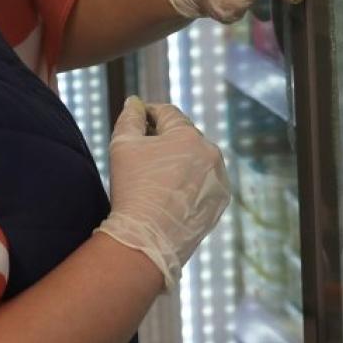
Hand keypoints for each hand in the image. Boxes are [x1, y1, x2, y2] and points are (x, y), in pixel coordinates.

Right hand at [94, 98, 230, 289]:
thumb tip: (135, 102)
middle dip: (163, 139)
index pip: (167, 113)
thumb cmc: (133, 189)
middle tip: (140, 152)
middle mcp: (211, 153)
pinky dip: (188, 183)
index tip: (137, 118)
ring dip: (178, 161)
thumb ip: (130, 117)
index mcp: (188, 135)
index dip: (148, 113)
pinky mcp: (220, 202)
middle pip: (183, 136)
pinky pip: (203, 183)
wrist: (148, 239)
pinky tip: (168, 195)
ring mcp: (219, 179)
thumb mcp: (122, 146)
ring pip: (196, 160)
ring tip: (154, 178)